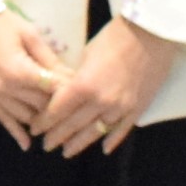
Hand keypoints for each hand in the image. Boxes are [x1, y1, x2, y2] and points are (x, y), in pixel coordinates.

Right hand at [0, 0, 64, 146]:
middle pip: (41, 106)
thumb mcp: (29, 33)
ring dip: (41, 118)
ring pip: (25, 117)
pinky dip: (16, 133)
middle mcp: (5, 88)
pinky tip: (27, 144)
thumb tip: (71, 78)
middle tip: (73, 104)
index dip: (70, 90)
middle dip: (58, 105)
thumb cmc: (0, 22)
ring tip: (56, 119)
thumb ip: (49, 59)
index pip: (52, 89)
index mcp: (19, 70)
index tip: (83, 90)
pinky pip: (2, 120)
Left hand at [31, 16, 185, 156]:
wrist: (151, 32)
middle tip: (46, 145)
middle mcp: (100, 102)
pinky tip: (103, 149)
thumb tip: (67, 92)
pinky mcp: (137, 109)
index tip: (35, 128)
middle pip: (73, 125)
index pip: (58, 110)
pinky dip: (112, 141)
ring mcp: (120, 108)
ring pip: (95, 132)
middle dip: (57, 136)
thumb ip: (77, 78)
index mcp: (84, 85)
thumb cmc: (114, 37)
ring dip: (79, 143)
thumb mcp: (86, 55)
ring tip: (67, 152)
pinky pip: (122, 130)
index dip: (44, 122)